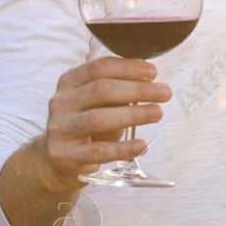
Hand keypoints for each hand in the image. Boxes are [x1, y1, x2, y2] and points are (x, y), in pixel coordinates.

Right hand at [42, 57, 170, 190]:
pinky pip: (97, 151)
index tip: (154, 72)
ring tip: (158, 113)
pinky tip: (142, 146)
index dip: (128, 68)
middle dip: (137, 89)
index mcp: (69, 82)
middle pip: (100, 90)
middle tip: (165, 93)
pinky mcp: (65, 156)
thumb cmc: (87, 123)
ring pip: (98, 119)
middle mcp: (60, 103)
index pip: (98, 68)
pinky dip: (122, 149)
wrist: (60, 158)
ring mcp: (60, 130)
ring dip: (133, 115)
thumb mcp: (98, 103)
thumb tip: (150, 79)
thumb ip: (117, 89)